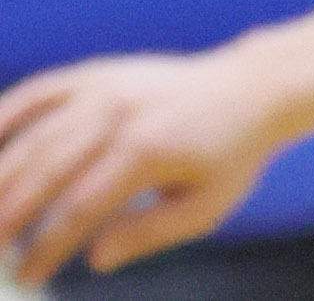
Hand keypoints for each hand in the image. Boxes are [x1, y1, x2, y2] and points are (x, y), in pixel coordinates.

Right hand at [0, 46, 281, 278]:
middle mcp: (120, 113)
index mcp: (147, 150)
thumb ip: (147, 234)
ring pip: (37, 132)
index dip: (47, 247)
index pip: (79, 208)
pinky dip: (9, 112)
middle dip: (9, 214)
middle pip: (47, 169)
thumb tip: (94, 259)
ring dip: (1, 173)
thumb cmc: (229, 156)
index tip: (26, 277)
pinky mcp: (100, 71)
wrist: (252, 87)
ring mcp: (107, 86)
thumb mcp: (203, 208)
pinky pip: (44, 89)